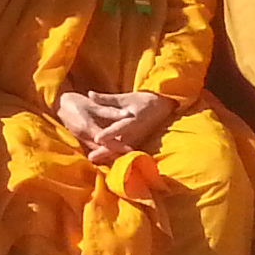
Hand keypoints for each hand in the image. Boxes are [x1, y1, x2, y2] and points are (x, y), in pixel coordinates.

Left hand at [56, 88, 172, 162]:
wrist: (164, 109)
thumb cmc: (144, 101)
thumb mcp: (126, 98)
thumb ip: (107, 99)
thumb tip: (89, 94)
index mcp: (134, 120)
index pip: (119, 128)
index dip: (108, 134)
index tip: (97, 138)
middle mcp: (136, 133)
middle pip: (118, 144)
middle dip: (105, 151)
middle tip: (91, 157)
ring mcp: (137, 140)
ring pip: (121, 150)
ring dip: (108, 156)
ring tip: (93, 160)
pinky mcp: (137, 144)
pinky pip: (124, 151)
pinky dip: (113, 155)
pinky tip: (101, 160)